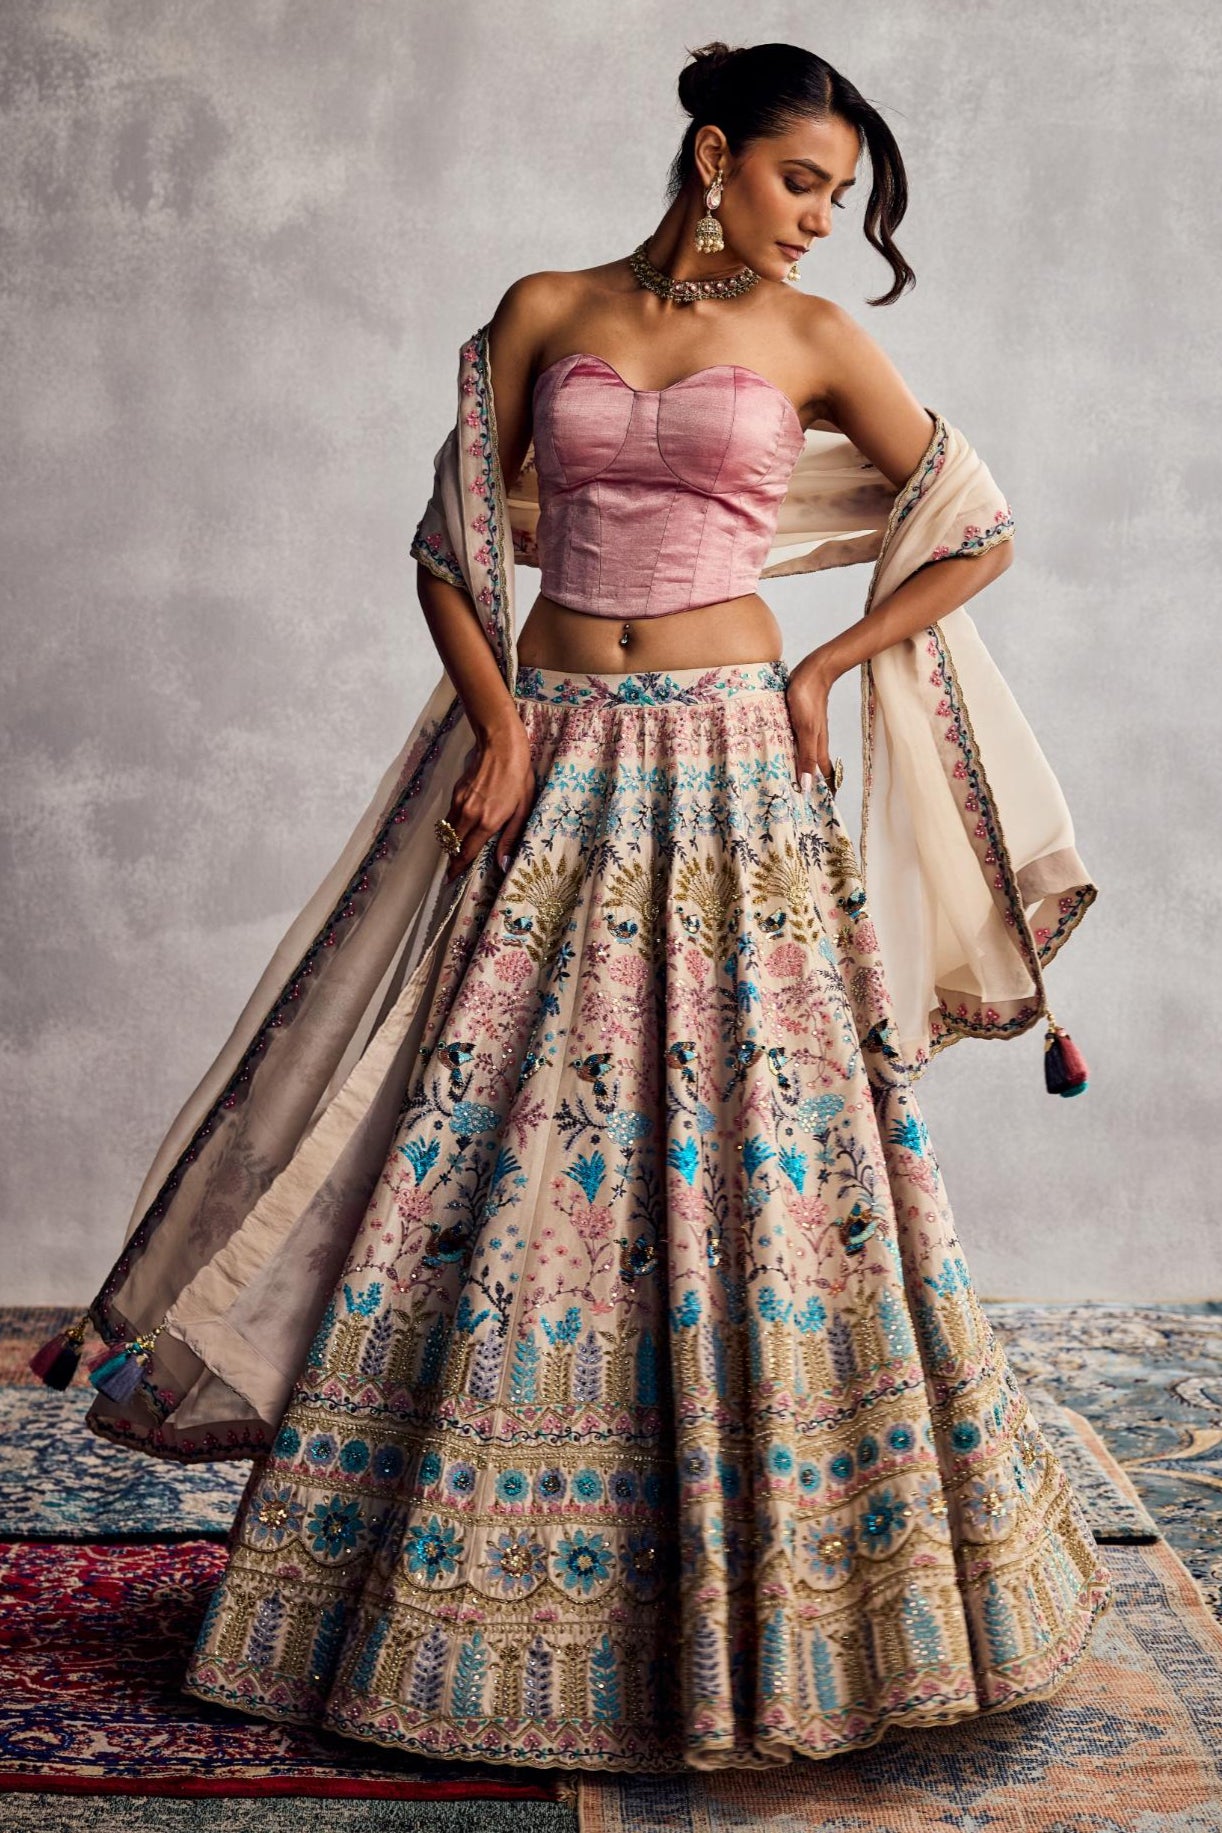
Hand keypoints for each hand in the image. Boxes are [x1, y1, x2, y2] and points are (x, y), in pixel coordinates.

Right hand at [442, 716, 537, 882]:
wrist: (500, 746)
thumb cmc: (518, 777)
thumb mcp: (522, 809)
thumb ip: (511, 838)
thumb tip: (503, 864)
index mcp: (487, 822)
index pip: (466, 852)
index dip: (458, 868)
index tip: (451, 879)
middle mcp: (469, 815)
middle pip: (453, 844)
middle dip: (452, 858)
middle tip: (453, 869)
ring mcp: (459, 803)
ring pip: (448, 830)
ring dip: (450, 842)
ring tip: (455, 850)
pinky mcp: (455, 792)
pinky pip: (449, 816)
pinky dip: (451, 825)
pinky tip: (460, 827)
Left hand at [784, 655, 835, 792]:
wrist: (812, 672)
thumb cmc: (808, 700)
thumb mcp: (806, 731)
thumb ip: (807, 757)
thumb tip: (808, 786)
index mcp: (817, 749)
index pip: (823, 778)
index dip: (821, 794)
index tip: (815, 812)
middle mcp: (813, 744)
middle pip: (811, 770)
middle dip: (807, 787)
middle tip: (795, 804)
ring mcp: (806, 733)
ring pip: (802, 757)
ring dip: (797, 771)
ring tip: (785, 786)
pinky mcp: (797, 724)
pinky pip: (793, 744)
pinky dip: (789, 754)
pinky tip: (778, 757)